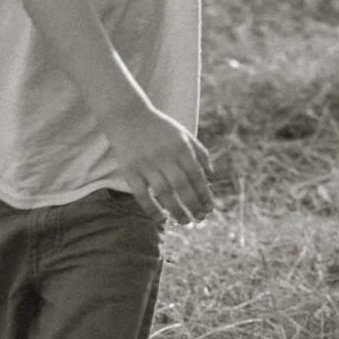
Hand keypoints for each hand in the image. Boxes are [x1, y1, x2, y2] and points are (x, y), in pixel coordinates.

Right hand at [105, 102, 214, 223]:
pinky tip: (160, 218)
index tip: (209, 209)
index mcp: (181, 147)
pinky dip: (151, 209)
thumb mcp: (184, 134)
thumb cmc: (159, 128)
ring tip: (184, 221)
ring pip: (164, 193)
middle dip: (193, 206)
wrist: (127, 116)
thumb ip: (200, 153)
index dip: (204, 194)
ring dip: (176, 211)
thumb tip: (211, 176)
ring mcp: (146, 164)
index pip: (196, 176)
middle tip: (199, 219)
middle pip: (182, 187)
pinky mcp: (129, 170)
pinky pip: (141, 195)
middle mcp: (165, 156)